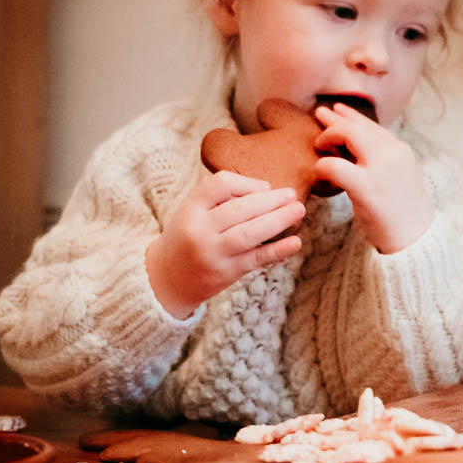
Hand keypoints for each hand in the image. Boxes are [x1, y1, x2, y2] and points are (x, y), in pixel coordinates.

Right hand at [146, 171, 305, 318]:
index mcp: (190, 209)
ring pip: (251, 233)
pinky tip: (296, 242)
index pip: (220, 185)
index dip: (247, 183)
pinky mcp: (226, 273)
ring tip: (298, 210)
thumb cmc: (187, 238)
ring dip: (279, 220)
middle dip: (271, 200)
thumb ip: (220, 200)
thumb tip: (267, 190)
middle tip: (292, 194)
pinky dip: (278, 250)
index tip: (266, 187)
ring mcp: (213, 253)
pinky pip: (257, 259)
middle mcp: (200, 230)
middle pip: (240, 209)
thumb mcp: (192, 213)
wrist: (164, 279)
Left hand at [313, 102, 432, 252]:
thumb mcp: (398, 177)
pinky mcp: (367, 188)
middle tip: (319, 115)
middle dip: (335, 119)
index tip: (338, 110)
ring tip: (318, 144)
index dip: (352, 115)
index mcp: (401, 151)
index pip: (372, 126)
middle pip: (358, 126)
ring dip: (328, 136)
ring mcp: (381, 170)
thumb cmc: (402, 213)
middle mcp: (393, 155)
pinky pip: (335, 166)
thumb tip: (356, 150)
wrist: (416, 239)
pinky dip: (323, 165)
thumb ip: (382, 160)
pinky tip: (319, 171)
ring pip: (348, 135)